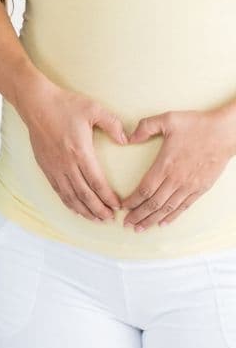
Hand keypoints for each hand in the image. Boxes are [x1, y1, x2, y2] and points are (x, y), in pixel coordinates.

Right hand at [17, 78, 125, 221]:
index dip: (108, 198)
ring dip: (83, 210)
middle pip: (84, 195)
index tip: (118, 206)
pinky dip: (68, 202)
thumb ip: (113, 124)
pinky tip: (76, 208)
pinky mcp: (45, 166)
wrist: (35, 102)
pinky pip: (57, 190)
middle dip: (98, 209)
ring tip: (96, 219)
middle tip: (110, 218)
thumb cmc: (64, 104)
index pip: (97, 182)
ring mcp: (53, 166)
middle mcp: (66, 163)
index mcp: (80, 151)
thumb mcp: (94, 109)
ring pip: (69, 196)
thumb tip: (126, 140)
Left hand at [122, 109, 235, 230]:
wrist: (225, 132)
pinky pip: (184, 207)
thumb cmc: (196, 125)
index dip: (132, 201)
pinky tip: (163, 223)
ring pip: (168, 208)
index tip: (122, 207)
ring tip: (140, 228)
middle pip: (153, 203)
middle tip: (126, 224)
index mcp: (165, 164)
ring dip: (152, 220)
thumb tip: (128, 138)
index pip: (144, 189)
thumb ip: (145, 127)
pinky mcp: (201, 188)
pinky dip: (172, 216)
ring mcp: (190, 186)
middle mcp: (177, 179)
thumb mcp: (167, 119)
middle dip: (138, 215)